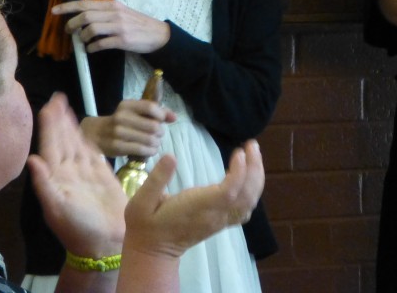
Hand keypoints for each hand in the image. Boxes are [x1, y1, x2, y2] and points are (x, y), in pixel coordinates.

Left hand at [26, 94, 126, 259]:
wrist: (104, 244)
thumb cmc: (77, 228)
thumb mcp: (57, 208)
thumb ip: (44, 184)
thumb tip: (32, 159)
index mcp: (56, 176)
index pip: (51, 145)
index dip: (49, 125)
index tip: (48, 105)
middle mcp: (68, 171)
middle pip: (62, 139)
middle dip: (59, 119)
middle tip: (57, 97)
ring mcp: (84, 173)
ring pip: (75, 143)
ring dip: (70, 125)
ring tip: (66, 107)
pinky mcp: (100, 176)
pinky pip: (91, 152)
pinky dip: (86, 139)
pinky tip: (82, 130)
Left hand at [53, 0, 171, 53]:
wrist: (158, 34)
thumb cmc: (138, 24)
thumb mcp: (122, 12)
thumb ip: (105, 13)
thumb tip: (84, 18)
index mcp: (112, 5)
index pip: (85, 3)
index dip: (68, 7)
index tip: (54, 11)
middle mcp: (114, 13)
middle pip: (86, 16)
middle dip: (72, 24)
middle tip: (68, 31)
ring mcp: (119, 26)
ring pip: (91, 29)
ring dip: (82, 37)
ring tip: (82, 42)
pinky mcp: (123, 40)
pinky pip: (101, 44)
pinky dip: (92, 48)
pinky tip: (91, 50)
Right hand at [81, 99, 176, 158]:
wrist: (96, 134)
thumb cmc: (120, 122)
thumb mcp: (133, 112)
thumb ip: (155, 112)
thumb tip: (174, 117)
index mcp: (126, 105)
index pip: (150, 107)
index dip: (161, 115)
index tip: (162, 120)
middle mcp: (122, 117)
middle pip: (153, 125)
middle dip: (160, 132)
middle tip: (158, 135)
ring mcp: (119, 132)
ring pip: (149, 139)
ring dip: (156, 143)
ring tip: (154, 143)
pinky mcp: (118, 147)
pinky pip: (142, 150)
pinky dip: (150, 151)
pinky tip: (149, 150)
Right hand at [123, 140, 264, 258]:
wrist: (152, 251)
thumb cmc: (145, 224)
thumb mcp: (140, 202)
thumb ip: (156, 180)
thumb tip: (170, 157)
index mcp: (197, 208)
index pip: (228, 193)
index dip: (238, 173)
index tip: (239, 152)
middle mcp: (214, 216)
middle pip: (246, 196)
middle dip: (254, 169)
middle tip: (251, 145)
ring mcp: (219, 221)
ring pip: (249, 203)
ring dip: (256, 178)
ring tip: (253, 153)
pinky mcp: (220, 222)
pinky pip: (244, 209)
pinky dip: (253, 191)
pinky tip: (249, 175)